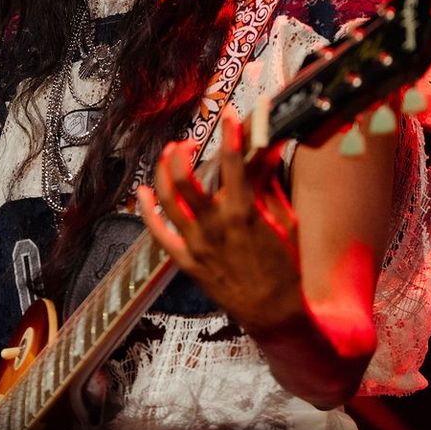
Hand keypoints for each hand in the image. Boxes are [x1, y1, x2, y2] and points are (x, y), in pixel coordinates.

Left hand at [137, 106, 303, 334]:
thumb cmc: (285, 268)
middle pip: (185, 179)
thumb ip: (272, 183)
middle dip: (181, 153)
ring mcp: (198, 245)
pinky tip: (144, 193)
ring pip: (167, 201)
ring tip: (168, 156)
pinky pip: (159, 233)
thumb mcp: (286, 221)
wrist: (275, 314)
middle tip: (187, 142)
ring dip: (163, 173)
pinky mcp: (187, 262)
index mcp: (244, 214)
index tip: (230, 116)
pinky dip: (148, 211)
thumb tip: (271, 148)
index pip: (232, 162)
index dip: (230, 134)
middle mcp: (215, 227)